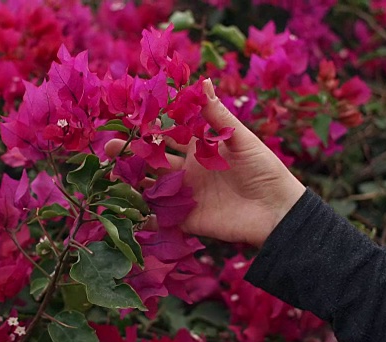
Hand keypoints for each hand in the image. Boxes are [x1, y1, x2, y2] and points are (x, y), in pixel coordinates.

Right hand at [105, 79, 304, 247]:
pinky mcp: (185, 219)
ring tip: (110, 173)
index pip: (169, 134)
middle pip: (153, 159)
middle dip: (130, 152)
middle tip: (108, 145)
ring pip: (151, 185)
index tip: (128, 116)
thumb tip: (203, 79)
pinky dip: (142, 212)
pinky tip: (122, 206)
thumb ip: (217, 115)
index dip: (150, 126)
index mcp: (200, 148)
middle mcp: (187, 170)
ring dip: (131, 180)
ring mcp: (184, 195)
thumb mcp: (240, 139)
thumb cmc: (263, 170)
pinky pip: (159, 215)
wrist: (276, 212)